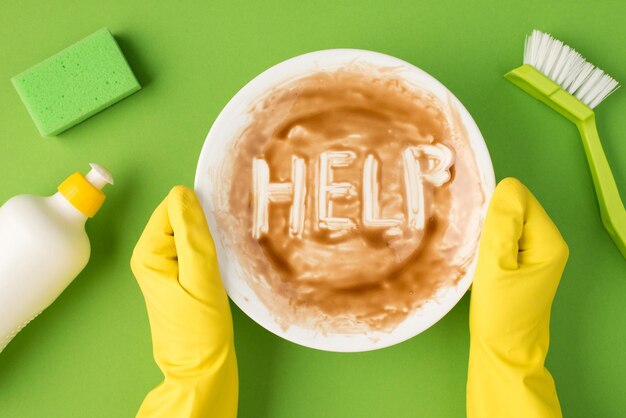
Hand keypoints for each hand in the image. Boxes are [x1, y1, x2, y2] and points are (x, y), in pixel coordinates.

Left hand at [131, 186, 237, 417]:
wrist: (202, 365)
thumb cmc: (199, 327)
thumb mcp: (200, 276)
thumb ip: (191, 233)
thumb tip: (183, 193)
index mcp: (148, 252)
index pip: (172, 207)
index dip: (198, 214)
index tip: (215, 234)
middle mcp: (151, 254)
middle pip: (180, 217)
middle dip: (203, 227)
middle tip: (218, 253)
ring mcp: (164, 264)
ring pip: (190, 231)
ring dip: (208, 239)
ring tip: (218, 262)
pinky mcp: (178, 273)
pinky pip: (194, 247)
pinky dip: (209, 251)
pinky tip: (218, 267)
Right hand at [467, 178, 567, 417]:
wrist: (502, 352)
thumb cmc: (499, 313)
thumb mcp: (495, 266)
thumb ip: (501, 224)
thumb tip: (505, 187)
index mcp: (548, 241)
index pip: (520, 198)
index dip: (494, 207)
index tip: (474, 226)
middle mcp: (547, 244)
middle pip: (514, 209)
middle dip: (490, 218)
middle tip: (472, 241)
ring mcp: (535, 255)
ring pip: (506, 223)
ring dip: (486, 232)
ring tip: (474, 253)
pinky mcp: (521, 264)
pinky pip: (503, 239)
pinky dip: (487, 244)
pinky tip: (478, 260)